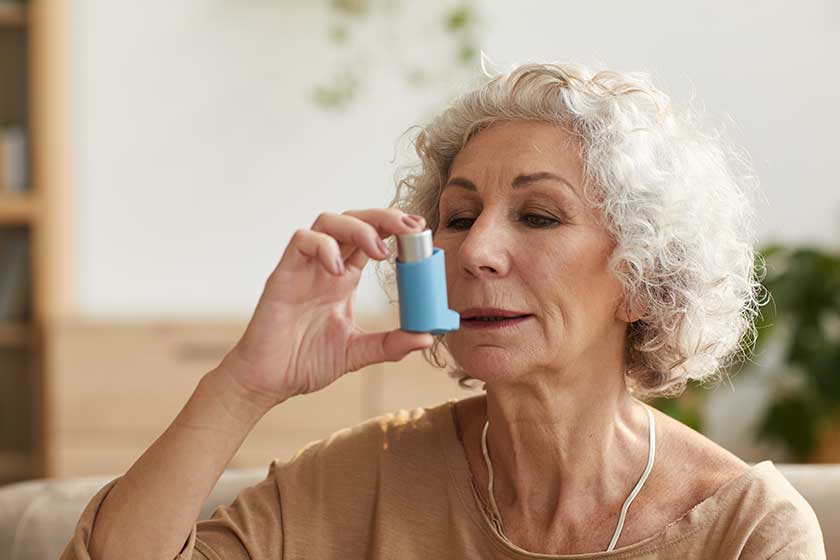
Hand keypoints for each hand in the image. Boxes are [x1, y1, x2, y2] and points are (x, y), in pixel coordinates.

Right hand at [218, 209, 432, 409]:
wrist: (269, 382)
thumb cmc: (305, 363)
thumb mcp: (358, 352)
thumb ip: (390, 345)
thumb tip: (426, 337)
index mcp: (344, 280)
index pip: (372, 239)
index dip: (394, 229)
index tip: (420, 230)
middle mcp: (325, 268)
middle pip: (354, 220)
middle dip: (383, 217)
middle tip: (410, 227)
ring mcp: (304, 268)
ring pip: (328, 221)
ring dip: (358, 227)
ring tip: (378, 250)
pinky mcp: (283, 275)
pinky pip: (301, 241)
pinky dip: (323, 247)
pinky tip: (337, 270)